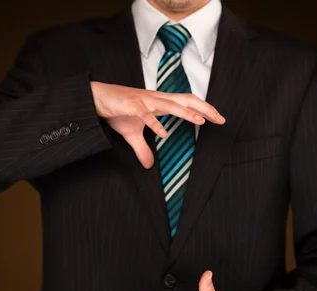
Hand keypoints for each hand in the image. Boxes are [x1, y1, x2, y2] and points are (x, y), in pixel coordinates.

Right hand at [90, 82, 225, 168]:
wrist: (97, 98)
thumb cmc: (117, 111)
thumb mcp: (132, 134)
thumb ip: (142, 149)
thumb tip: (148, 165)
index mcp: (160, 102)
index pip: (187, 102)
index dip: (204, 109)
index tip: (219, 118)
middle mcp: (156, 98)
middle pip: (186, 100)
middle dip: (204, 108)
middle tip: (220, 118)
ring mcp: (144, 100)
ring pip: (169, 104)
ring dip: (186, 112)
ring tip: (200, 121)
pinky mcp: (131, 105)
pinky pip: (145, 114)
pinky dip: (155, 123)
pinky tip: (164, 134)